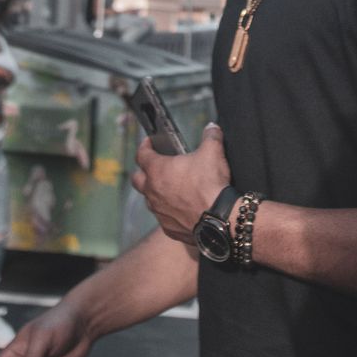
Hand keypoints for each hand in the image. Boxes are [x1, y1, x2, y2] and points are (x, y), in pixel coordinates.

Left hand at [131, 123, 230, 240]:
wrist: (219, 219)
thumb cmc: (210, 184)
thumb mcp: (213, 152)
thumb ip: (210, 136)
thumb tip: (212, 127)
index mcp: (157, 170)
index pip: (141, 154)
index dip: (144, 146)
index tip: (149, 143)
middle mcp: (152, 192)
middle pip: (137, 180)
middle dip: (143, 171)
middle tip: (154, 167)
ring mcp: (159, 212)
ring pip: (149, 200)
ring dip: (155, 193)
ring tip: (169, 188)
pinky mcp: (168, 228)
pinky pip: (163, 218)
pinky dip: (168, 211)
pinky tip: (180, 209)